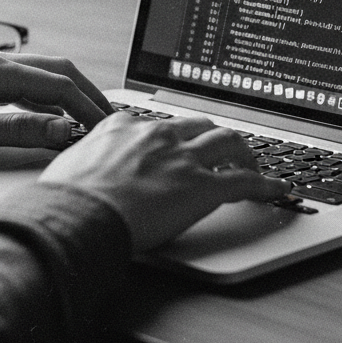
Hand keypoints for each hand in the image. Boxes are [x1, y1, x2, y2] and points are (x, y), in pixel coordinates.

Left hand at [0, 50, 112, 156]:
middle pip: (59, 71)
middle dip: (88, 95)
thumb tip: (62, 130)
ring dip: (70, 96)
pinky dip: (49, 99)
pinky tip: (51, 118)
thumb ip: (18, 130)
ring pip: (44, 75)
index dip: (87, 108)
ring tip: (88, 120)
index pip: (60, 85)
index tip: (106, 130)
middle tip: (109, 121)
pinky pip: (26, 84)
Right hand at [39, 112, 292, 251]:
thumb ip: (84, 162)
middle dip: (213, 136)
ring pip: (228, 142)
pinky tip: (276, 189)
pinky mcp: (203, 187)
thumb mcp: (67, 168)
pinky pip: (245, 181)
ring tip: (251, 163)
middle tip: (222, 149)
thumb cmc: (64, 202)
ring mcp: (183, 159)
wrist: (78, 218)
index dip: (173, 136)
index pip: (157, 124)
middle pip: (199, 125)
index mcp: (123, 127)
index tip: (177, 143)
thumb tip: (76, 173)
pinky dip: (265, 185)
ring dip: (243, 152)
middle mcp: (158, 136)